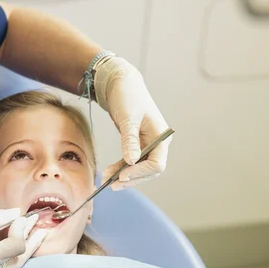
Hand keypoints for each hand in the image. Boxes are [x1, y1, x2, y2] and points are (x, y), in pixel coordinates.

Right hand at [0, 208, 46, 267]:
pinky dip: (14, 252)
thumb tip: (18, 214)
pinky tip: (20, 239)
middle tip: (42, 226)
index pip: (16, 247)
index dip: (23, 231)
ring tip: (37, 232)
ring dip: (26, 248)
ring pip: (13, 265)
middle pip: (19, 260)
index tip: (21, 217)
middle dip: (32, 242)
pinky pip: (4, 265)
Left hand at [94, 56, 170, 190]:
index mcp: (161, 136)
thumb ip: (129, 140)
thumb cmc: (127, 95)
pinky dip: (121, 168)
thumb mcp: (128, 117)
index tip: (122, 175)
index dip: (140, 172)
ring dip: (124, 175)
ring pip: (139, 168)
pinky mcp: (137, 144)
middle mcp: (158, 143)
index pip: (157, 163)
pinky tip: (109, 173)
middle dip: (132, 178)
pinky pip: (131, 162)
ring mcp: (148, 145)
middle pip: (149, 170)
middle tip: (112, 184)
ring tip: (106, 180)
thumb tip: (131, 161)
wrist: (121, 83)